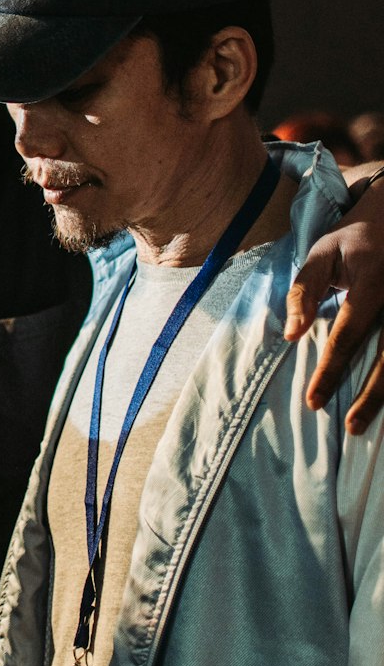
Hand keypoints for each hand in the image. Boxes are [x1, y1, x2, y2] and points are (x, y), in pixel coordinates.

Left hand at [285, 173, 383, 433]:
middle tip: (351, 426)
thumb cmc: (354, 239)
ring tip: (373, 423)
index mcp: (371, 282)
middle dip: (373, 395)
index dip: (331, 370)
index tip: (313, 401)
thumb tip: (292, 335)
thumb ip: (304, 291)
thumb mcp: (322, 252)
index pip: (348, 333)